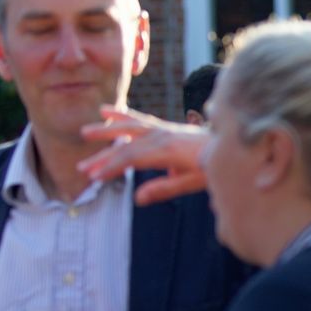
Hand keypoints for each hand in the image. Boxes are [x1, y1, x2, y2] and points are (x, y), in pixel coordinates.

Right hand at [77, 107, 207, 204]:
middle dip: (102, 157)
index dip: (111, 168)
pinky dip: (121, 116)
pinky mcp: (165, 127)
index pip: (131, 158)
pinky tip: (107, 111)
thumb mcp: (192, 182)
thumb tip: (137, 199)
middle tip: (81, 168)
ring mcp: (162, 129)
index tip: (93, 177)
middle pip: (125, 145)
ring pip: (128, 128)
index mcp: (167, 150)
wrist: (229, 144)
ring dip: (106, 130)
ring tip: (84, 132)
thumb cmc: (212, 166)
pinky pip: (139, 119)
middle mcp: (161, 136)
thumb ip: (165, 189)